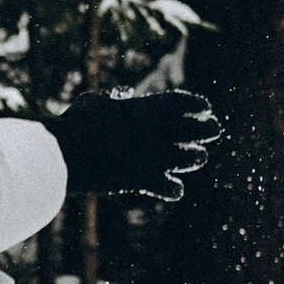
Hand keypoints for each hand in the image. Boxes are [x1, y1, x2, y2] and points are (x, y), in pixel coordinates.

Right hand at [54, 87, 221, 204]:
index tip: (204, 108)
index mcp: (149, 108)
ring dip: (195, 157)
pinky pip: (171, 189)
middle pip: (198, 130)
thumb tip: (125, 94)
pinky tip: (174, 188)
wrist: (70, 153)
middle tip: (214, 129)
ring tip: (197, 157)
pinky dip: (173, 189)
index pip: (185, 103)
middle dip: (208, 129)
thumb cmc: (80, 122)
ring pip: (192, 158)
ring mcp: (156, 157)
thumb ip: (115, 96)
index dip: (197, 105)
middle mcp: (160, 132)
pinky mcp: (146, 180)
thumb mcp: (97, 100)